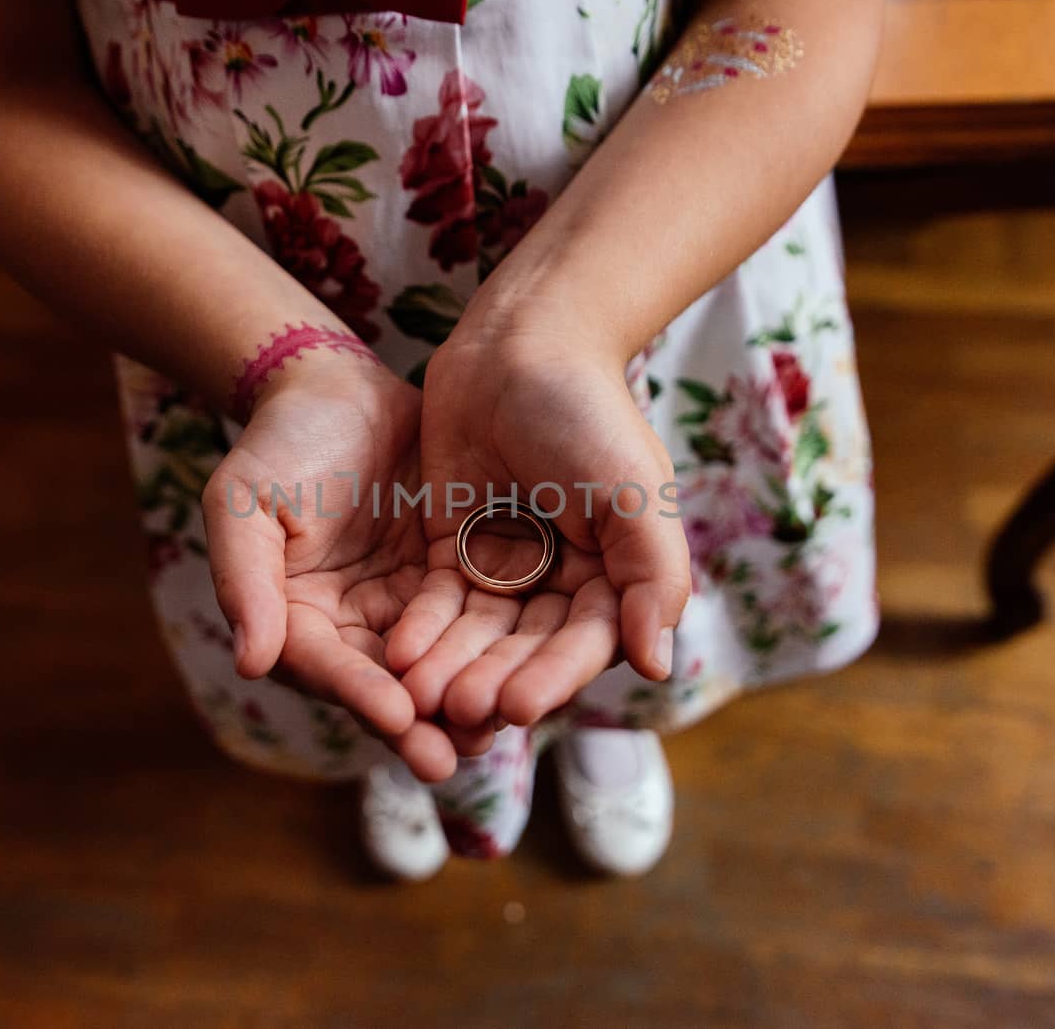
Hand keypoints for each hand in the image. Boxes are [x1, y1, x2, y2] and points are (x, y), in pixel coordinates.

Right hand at [201, 354, 458, 781]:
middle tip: (454, 758)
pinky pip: (475, 620)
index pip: (328, 667)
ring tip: (498, 730)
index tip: (397, 716)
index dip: (360, 693)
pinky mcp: (448, 578)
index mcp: (296, 619)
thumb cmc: (280, 442)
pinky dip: (496, 649)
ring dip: (464, 700)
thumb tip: (251, 662)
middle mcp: (352, 626)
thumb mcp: (245, 502)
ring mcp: (403, 606)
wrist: (337, 386)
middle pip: (386, 684)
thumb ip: (246, 579)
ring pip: (436, 664)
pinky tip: (529, 674)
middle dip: (420, 723)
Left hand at [388, 320, 691, 740]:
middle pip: (528, 649)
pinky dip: (422, 631)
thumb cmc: (589, 414)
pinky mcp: (455, 551)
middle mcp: (564, 584)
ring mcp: (507, 569)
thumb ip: (654, 579)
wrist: (522, 343)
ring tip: (422, 696)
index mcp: (617, 577)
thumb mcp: (635, 496)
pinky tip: (398, 657)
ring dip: (453, 667)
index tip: (519, 705)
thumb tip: (657, 665)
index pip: (585, 644)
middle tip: (461, 711)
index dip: (553, 678)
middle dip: (494, 680)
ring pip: (480, 637)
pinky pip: (438, 604)